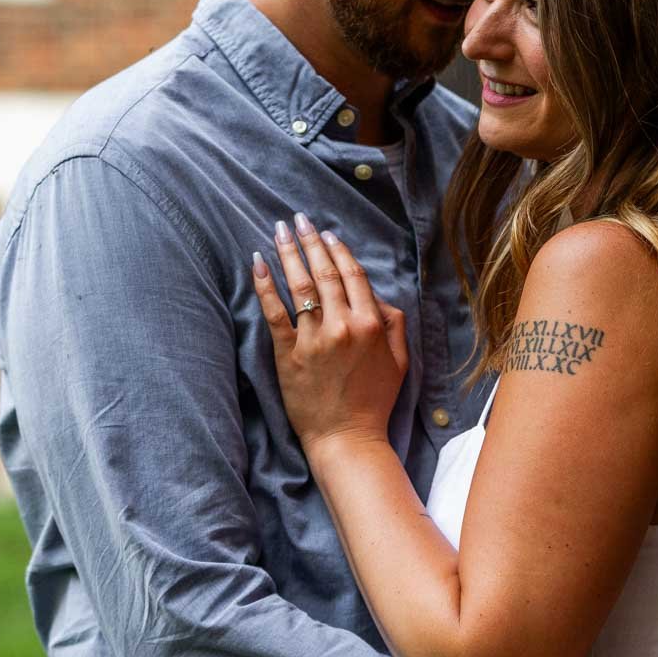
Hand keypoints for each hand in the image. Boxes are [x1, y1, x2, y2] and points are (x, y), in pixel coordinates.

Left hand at [253, 213, 408, 450]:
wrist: (347, 438)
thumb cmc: (374, 400)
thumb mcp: (400, 360)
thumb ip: (393, 322)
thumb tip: (375, 296)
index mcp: (371, 324)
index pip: (353, 275)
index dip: (339, 250)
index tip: (327, 233)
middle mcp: (342, 325)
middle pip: (324, 273)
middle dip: (310, 241)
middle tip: (298, 218)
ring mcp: (313, 339)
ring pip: (299, 285)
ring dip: (288, 253)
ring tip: (279, 231)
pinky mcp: (288, 354)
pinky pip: (274, 313)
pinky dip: (264, 285)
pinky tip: (258, 263)